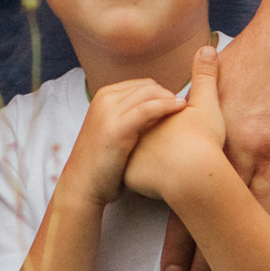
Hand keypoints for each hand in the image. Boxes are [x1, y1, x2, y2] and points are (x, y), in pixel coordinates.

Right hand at [63, 71, 190, 211]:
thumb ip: (127, 118)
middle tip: (184, 109)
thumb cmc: (101, 164)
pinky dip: (167, 106)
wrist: (82, 185)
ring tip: (186, 109)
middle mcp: (105, 99)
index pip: (141, 85)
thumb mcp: (111, 131)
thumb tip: (155, 116)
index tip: (177, 105)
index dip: (162, 93)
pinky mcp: (117, 127)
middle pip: (147, 86)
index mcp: (104, 96)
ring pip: (149, 93)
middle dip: (168, 94)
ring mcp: (110, 111)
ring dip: (170, 98)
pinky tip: (181, 109)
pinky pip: (148, 109)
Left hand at [123, 46, 230, 214]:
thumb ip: (205, 77)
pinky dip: (144, 175)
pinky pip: (134, 175)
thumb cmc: (202, 140)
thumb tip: (209, 47)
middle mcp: (131, 129)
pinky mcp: (128, 177)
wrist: (193, 177)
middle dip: (151, 133)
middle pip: (140, 129)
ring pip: (135, 152)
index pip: (151, 108)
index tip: (185, 128)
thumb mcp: (205, 104)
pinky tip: (161, 178)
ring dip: (146, 155)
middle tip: (177, 146)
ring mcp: (127, 153)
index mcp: (145, 112)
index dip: (169, 115)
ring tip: (170, 162)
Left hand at [158, 5, 269, 270]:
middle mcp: (246, 149)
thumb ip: (191, 113)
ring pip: (260, 220)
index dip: (182, 240)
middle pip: (223, 219)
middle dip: (208, 263)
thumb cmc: (257, 53)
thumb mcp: (215, 82)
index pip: (194, 200)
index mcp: (217, 135)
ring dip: (247, 261)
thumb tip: (163, 127)